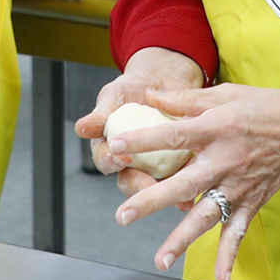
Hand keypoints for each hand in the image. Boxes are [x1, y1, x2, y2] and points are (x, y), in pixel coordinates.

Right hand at [74, 47, 204, 197]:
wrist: (163, 80)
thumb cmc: (132, 89)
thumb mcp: (115, 95)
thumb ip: (102, 113)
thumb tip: (82, 128)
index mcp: (111, 148)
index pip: (106, 160)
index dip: (111, 162)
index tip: (120, 158)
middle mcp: (131, 162)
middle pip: (130, 182)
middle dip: (139, 187)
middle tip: (149, 187)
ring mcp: (155, 166)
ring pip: (157, 187)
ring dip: (167, 195)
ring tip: (179, 199)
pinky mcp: (178, 165)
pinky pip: (182, 181)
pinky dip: (189, 189)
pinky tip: (197, 192)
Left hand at [104, 83, 279, 279]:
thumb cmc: (269, 107)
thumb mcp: (228, 93)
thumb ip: (188, 99)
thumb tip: (151, 95)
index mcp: (217, 129)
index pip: (173, 135)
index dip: (143, 140)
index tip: (115, 147)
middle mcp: (226, 160)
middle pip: (184, 184)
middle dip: (152, 201)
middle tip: (123, 215)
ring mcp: (239, 185)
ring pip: (206, 216)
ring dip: (182, 239)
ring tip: (160, 260)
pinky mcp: (252, 202)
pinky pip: (238, 232)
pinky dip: (229, 256)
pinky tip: (220, 279)